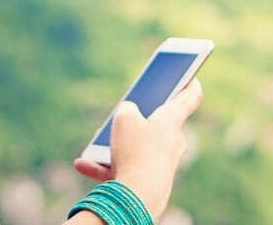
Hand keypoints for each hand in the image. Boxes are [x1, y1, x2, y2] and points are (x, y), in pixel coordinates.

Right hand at [72, 79, 203, 219]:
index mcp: (171, 120)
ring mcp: (161, 163)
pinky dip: (103, 166)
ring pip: (136, 148)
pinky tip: (81, 164)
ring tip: (94, 141)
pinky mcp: (148, 181)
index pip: (189, 98)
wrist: (138, 196)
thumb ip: (126, 109)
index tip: (191, 76)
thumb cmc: (135, 151)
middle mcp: (171, 142)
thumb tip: (128, 114)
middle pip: (158, 124)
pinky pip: (124, 169)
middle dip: (139, 119)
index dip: (189, 83)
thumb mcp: (124, 118)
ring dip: (114, 145)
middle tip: (128, 109)